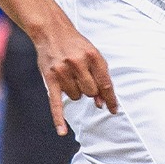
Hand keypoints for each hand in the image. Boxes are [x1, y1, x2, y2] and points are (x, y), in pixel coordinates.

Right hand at [33, 20, 116, 134]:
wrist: (51, 31)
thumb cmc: (75, 45)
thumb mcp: (92, 54)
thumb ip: (100, 76)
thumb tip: (103, 102)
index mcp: (92, 55)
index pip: (106, 84)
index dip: (111, 99)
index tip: (114, 110)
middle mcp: (78, 62)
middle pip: (91, 92)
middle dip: (90, 90)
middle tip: (83, 78)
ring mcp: (63, 71)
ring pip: (76, 96)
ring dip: (76, 91)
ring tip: (70, 76)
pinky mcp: (50, 78)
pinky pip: (56, 103)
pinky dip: (59, 119)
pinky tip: (62, 132)